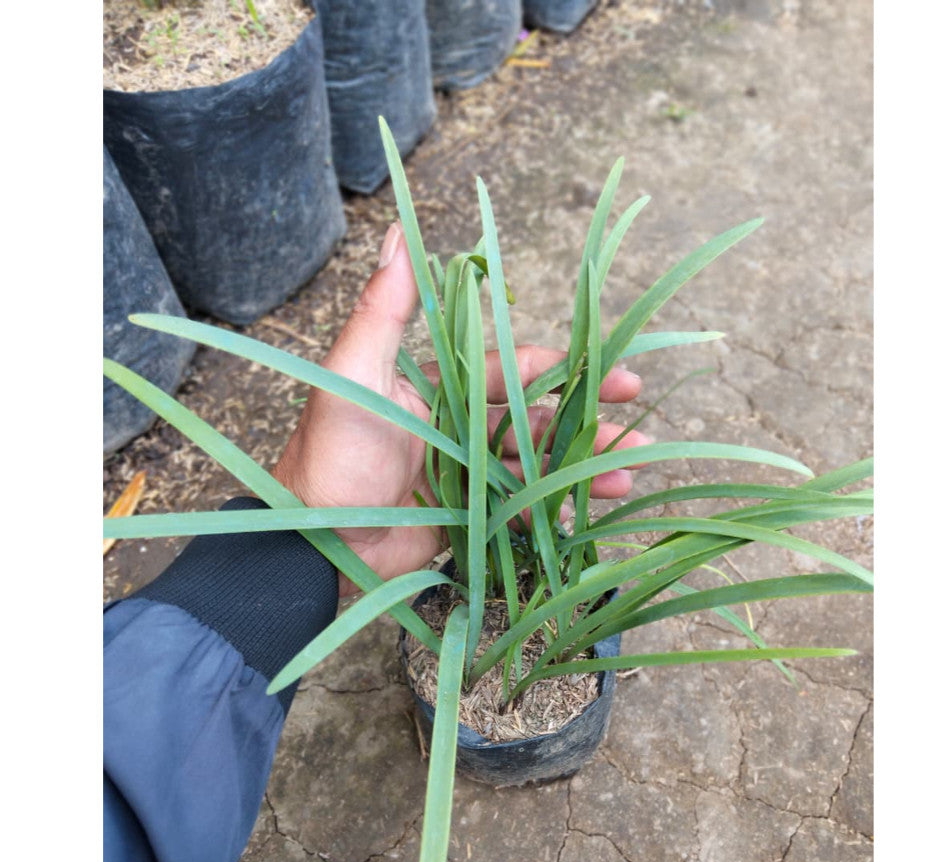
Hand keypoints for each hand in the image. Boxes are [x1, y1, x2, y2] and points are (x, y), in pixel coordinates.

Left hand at [273, 223, 648, 595]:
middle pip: (536, 418)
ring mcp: (465, 477)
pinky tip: (588, 512)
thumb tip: (398, 230)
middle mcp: (456, 428)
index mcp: (437, 389)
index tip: (611, 366)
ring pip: (536, 465)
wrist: (310, 542)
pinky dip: (554, 511)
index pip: (512, 369)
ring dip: (582, 467)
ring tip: (629, 473)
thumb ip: (383, 309)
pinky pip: (519, 512)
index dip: (562, 365)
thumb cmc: (329, 454)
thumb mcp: (353, 374)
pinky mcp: (466, 520)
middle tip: (639, 427)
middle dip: (587, 420)